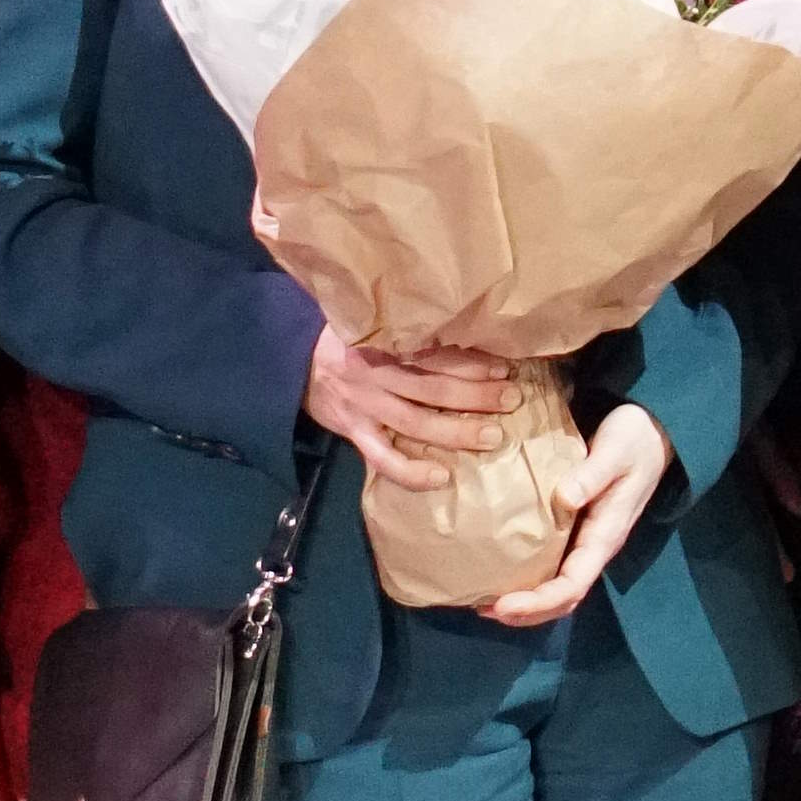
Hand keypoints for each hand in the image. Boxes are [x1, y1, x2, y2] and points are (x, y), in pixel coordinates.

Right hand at [310, 330, 524, 485]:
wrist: (288, 359)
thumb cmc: (344, 340)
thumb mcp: (371, 323)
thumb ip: (408, 330)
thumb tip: (465, 330)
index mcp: (384, 342)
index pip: (433, 352)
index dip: (471, 361)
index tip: (504, 366)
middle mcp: (376, 373)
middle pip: (433, 387)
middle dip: (476, 395)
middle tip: (512, 399)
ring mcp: (364, 406)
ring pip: (416, 422)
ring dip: (457, 430)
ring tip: (493, 435)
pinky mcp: (352, 432)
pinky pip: (383, 459)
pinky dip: (411, 472)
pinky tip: (442, 477)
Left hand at [477, 402, 675, 628]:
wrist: (652, 431)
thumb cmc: (634, 439)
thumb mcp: (615, 451)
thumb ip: (591, 475)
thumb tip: (563, 499)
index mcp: (606, 535)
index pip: (573, 584)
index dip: (539, 601)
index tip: (503, 605)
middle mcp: (596, 546)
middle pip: (565, 598)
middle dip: (527, 612)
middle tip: (485, 610)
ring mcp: (586, 540)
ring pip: (558, 587)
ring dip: (525, 602)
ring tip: (486, 601)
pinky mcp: (577, 529)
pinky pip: (553, 565)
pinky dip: (527, 578)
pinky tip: (500, 571)